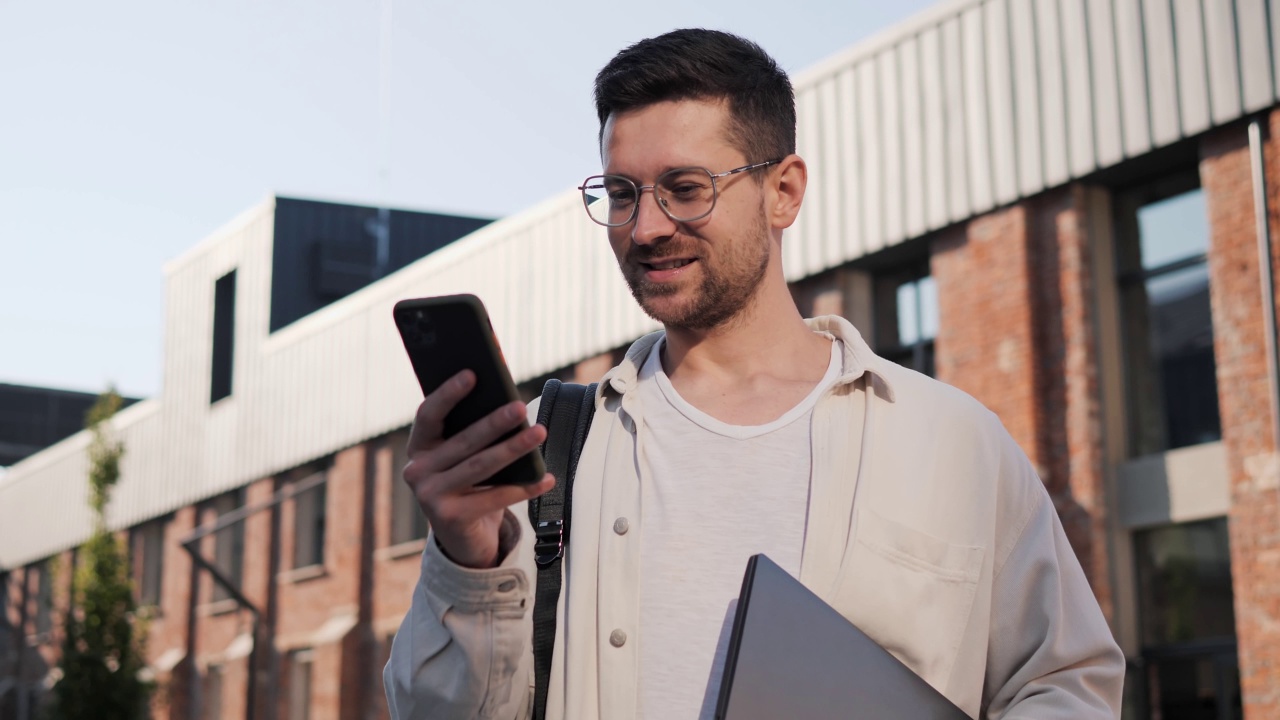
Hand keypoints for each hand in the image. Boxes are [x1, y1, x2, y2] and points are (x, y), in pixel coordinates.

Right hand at [403, 369, 554, 568]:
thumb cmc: (467, 485)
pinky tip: (545, 477)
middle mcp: (417, 471)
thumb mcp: (463, 457)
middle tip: (519, 407)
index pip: (428, 415)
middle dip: (494, 423)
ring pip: (480, 467)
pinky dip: (524, 487)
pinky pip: (494, 498)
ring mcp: (431, 497)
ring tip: (539, 433)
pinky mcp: (451, 519)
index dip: (448, 394)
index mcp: (418, 447)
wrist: (461, 537)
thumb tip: (506, 401)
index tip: (472, 374)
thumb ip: (472, 431)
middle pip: (462, 442)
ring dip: (513, 449)